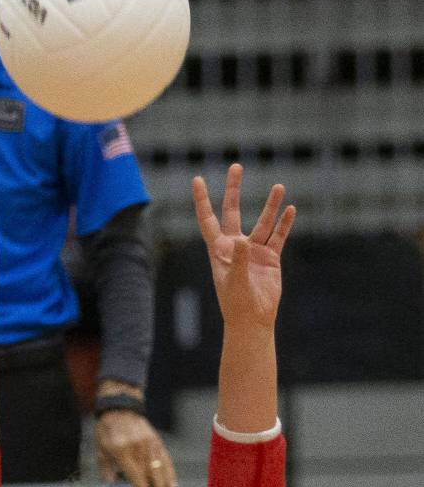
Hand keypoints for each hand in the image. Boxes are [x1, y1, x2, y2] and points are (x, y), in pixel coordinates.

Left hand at [95, 412, 177, 486]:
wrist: (120, 409)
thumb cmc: (107, 432)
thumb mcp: (101, 451)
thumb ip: (107, 472)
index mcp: (123, 453)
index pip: (137, 478)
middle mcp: (139, 450)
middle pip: (151, 476)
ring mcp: (150, 445)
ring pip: (161, 470)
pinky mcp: (157, 442)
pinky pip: (166, 460)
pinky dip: (170, 473)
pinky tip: (173, 485)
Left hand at [192, 164, 294, 331]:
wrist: (253, 320)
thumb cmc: (237, 304)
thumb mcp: (235, 282)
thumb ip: (239, 261)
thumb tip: (244, 242)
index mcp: (219, 250)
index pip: (208, 220)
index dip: (202, 200)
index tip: (197, 180)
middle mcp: (235, 246)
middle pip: (233, 211)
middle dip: (234, 190)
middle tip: (236, 166)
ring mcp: (254, 251)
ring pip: (263, 222)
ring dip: (271, 205)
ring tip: (279, 186)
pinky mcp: (270, 258)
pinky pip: (278, 236)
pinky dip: (284, 223)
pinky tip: (290, 209)